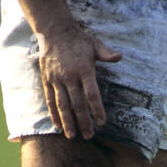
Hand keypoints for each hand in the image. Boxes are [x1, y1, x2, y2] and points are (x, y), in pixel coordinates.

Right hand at [35, 24, 121, 139]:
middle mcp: (70, 77)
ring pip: (62, 105)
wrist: (54, 31)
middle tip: (89, 136)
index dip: (97, 110)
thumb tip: (119, 57)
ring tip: (72, 136)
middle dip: (83, 121)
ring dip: (67, 121)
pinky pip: (50, 99)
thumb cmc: (78, 40)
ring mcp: (57, 79)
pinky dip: (53, 113)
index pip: (92, 94)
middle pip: (77, 104)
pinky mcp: (47, 80)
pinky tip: (58, 125)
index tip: (102, 123)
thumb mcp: (94, 44)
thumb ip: (106, 53)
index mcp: (84, 70)